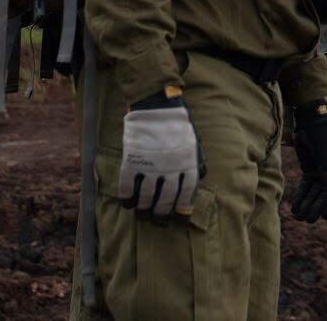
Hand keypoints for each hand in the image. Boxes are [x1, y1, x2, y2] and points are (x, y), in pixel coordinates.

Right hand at [119, 89, 205, 221]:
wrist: (156, 104)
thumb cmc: (178, 124)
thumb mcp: (194, 142)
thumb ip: (197, 162)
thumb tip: (199, 179)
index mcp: (187, 164)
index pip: (186, 194)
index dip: (181, 209)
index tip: (177, 220)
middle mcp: (170, 168)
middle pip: (166, 198)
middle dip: (161, 214)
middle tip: (156, 222)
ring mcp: (150, 164)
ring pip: (146, 195)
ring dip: (144, 209)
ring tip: (141, 217)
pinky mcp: (132, 159)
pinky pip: (127, 184)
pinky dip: (126, 196)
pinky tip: (127, 203)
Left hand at [290, 99, 326, 222]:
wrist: (311, 120)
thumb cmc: (324, 131)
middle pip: (326, 195)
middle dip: (318, 208)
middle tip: (309, 219)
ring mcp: (322, 174)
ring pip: (315, 194)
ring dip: (308, 205)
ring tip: (300, 217)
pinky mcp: (310, 172)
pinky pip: (306, 188)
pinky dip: (301, 198)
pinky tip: (296, 208)